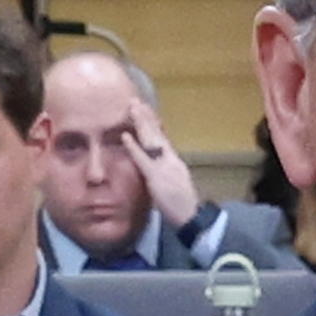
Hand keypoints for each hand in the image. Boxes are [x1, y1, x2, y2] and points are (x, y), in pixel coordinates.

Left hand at [134, 107, 202, 226]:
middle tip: (135, 101)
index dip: (153, 122)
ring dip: (140, 123)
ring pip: (150, 140)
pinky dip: (133, 147)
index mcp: (173, 160)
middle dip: (145, 116)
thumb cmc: (182, 203)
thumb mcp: (175, 181)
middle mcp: (169, 158)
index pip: (162, 137)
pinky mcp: (156, 176)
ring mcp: (163, 166)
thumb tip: (157, 163)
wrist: (190, 214)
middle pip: (156, 133)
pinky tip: (125, 136)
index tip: (145, 109)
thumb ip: (165, 170)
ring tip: (131, 108)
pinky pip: (142, 159)